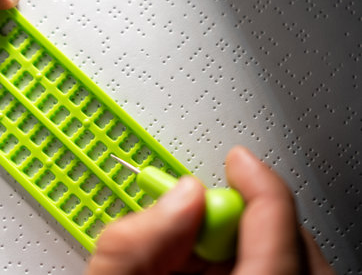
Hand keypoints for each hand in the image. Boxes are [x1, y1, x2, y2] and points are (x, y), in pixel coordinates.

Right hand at [86, 146, 334, 274]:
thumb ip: (133, 245)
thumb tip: (180, 198)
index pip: (277, 242)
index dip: (261, 190)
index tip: (238, 163)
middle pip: (295, 254)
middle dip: (252, 218)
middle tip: (203, 216)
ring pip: (292, 267)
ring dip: (249, 243)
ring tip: (196, 258)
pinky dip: (249, 263)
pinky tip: (210, 274)